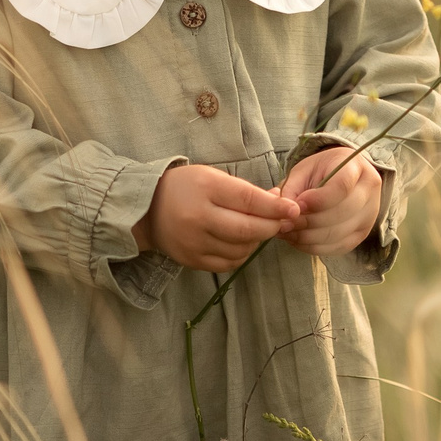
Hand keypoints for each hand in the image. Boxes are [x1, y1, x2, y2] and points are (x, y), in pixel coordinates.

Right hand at [133, 164, 300, 271]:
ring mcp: (194, 242)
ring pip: (241, 249)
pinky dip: (242, 254)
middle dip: (271, 227)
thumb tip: (279, 202)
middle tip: (282, 222)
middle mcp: (198, 217)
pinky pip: (228, 263)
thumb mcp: (212, 177)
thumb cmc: (184, 187)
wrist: (146, 210)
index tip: (294, 209)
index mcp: (205, 188)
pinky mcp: (192, 260)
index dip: (275, 206)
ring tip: (257, 228)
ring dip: (257, 240)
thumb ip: (245, 191)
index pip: (248, 200)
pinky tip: (241, 242)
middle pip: (247, 229)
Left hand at [275, 147, 382, 255]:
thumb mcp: (303, 170)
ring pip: (338, 234)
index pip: (342, 187)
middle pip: (340, 214)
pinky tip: (298, 240)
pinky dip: (314, 247)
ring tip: (287, 231)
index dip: (317, 200)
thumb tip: (284, 214)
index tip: (297, 205)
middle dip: (308, 222)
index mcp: (356, 167)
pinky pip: (337, 247)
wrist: (341, 177)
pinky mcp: (362, 234)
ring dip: (307, 237)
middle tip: (284, 223)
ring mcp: (369, 215)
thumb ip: (291, 189)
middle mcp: (369, 192)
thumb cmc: (321, 171)